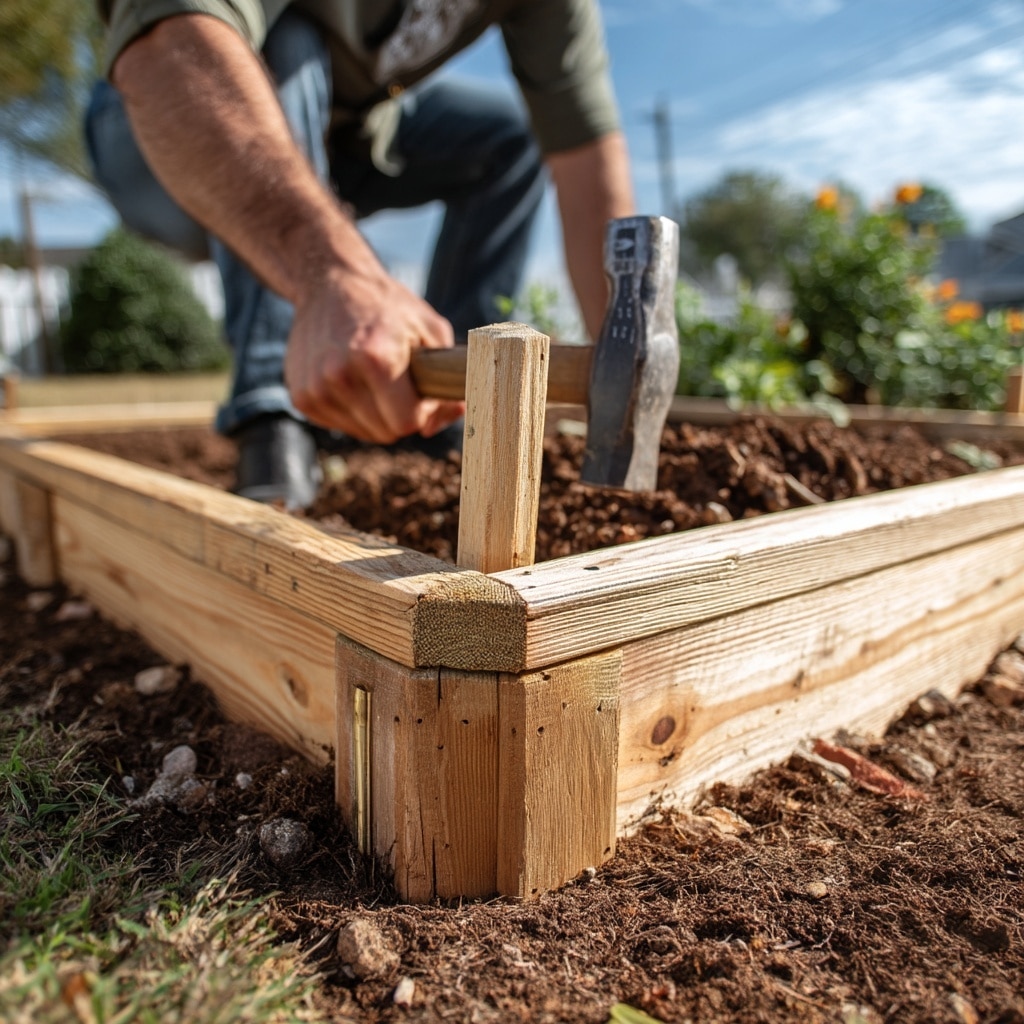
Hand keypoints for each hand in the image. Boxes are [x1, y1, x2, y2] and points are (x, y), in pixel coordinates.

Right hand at [285, 267, 464, 442]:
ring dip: (377, 415)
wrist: (331, 283)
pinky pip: (341, 425)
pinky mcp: (301, 397)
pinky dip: (353, 411)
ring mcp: (315, 388)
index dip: (421, 412)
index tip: (419, 392)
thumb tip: (449, 418)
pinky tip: (354, 381)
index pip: (407, 423)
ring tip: (376, 380)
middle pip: (386, 433)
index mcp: (376, 359)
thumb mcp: (431, 330)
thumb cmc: (387, 307)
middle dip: (400, 416)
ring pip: (364, 433)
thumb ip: (444, 381)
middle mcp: (339, 376)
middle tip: (399, 384)